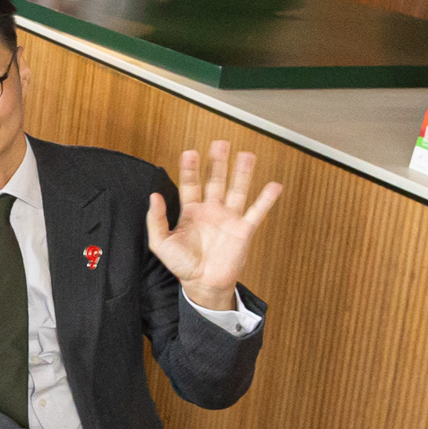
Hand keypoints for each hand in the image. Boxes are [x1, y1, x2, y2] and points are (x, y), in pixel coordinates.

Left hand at [146, 139, 280, 310]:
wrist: (203, 284)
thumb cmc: (182, 265)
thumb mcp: (161, 243)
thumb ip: (156, 220)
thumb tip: (154, 196)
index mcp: (191, 211)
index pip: (190, 184)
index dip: (190, 168)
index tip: (190, 152)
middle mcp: (211, 210)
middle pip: (216, 180)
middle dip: (217, 162)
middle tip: (220, 144)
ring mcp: (229, 218)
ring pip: (237, 190)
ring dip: (242, 173)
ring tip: (246, 155)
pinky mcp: (243, 230)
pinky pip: (256, 211)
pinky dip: (266, 199)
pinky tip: (274, 185)